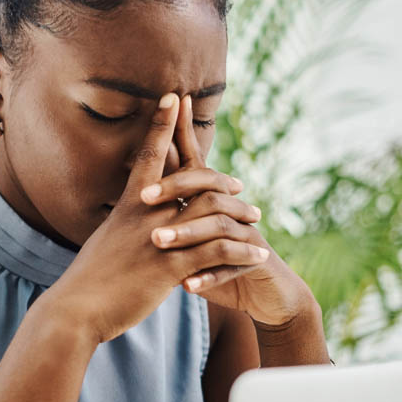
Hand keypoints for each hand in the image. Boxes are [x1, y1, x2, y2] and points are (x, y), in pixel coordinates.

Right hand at [44, 93, 267, 344]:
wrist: (75, 310)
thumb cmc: (87, 281)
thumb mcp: (104, 243)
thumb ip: (123, 229)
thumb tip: (128, 225)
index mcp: (128, 205)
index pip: (149, 154)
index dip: (161, 123)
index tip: (174, 96)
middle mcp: (145, 214)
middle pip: (194, 179)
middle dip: (221, 176)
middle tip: (239, 183)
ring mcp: (159, 239)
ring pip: (213, 213)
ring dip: (241, 214)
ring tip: (257, 219)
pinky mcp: (171, 267)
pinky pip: (218, 252)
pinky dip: (242, 251)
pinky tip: (258, 254)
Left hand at [144, 95, 313, 324]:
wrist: (264, 292)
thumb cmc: (216, 261)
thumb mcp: (190, 237)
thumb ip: (170, 212)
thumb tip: (136, 186)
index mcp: (210, 200)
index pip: (194, 163)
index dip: (181, 134)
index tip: (166, 109)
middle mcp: (230, 210)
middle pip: (206, 187)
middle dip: (175, 188)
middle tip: (144, 196)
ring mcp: (246, 234)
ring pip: (217, 226)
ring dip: (187, 233)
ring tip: (158, 241)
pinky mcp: (256, 261)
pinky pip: (233, 266)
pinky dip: (209, 276)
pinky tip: (187, 285)